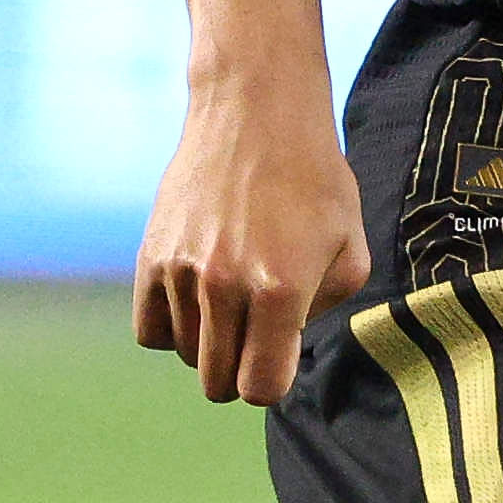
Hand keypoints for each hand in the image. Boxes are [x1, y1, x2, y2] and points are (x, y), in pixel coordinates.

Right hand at [134, 83, 372, 407]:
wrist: (255, 114)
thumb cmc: (315, 181)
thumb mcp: (352, 249)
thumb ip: (325, 311)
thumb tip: (286, 344)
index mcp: (280, 291)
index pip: (260, 388)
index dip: (271, 382)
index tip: (277, 359)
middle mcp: (224, 286)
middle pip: (218, 382)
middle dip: (240, 371)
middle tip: (256, 335)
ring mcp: (181, 271)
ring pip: (186, 354)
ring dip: (209, 342)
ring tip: (232, 300)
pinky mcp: (150, 256)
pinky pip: (150, 329)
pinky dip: (171, 326)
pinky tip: (197, 300)